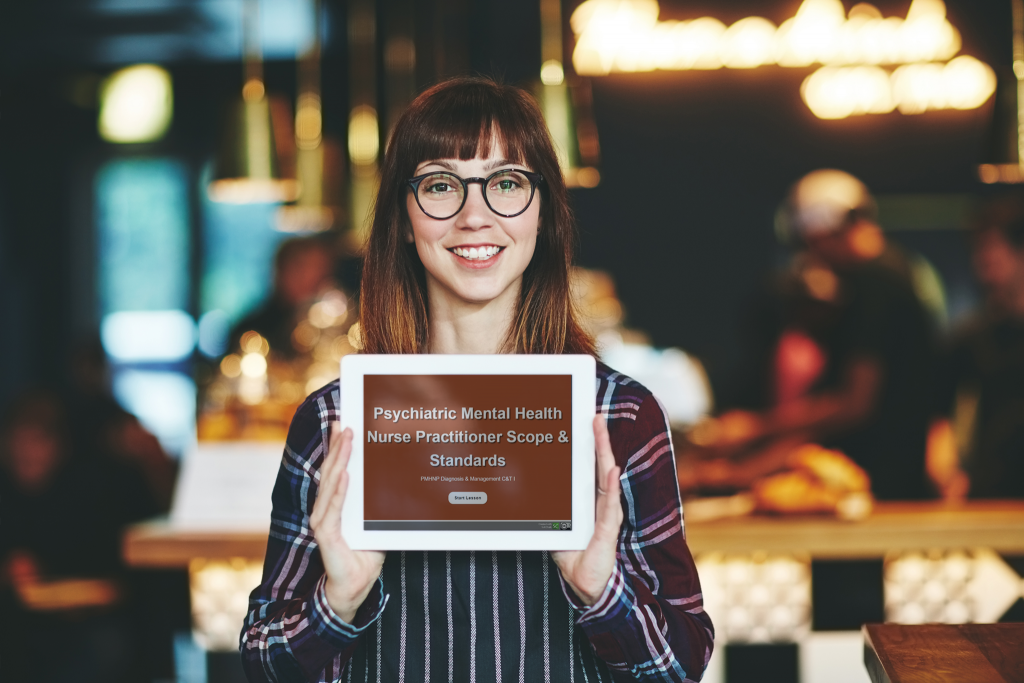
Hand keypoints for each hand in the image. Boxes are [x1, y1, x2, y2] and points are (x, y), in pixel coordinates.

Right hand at [309, 424, 385, 623]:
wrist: (353, 588)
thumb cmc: (364, 557)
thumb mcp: (375, 525)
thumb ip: (377, 506)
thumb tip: (396, 482)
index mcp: (335, 506)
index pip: (336, 472)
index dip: (338, 448)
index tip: (343, 425)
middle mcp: (326, 510)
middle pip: (331, 472)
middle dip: (338, 446)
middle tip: (345, 423)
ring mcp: (324, 522)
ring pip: (331, 485)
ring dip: (339, 460)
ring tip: (346, 439)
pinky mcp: (326, 536)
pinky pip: (333, 509)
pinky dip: (339, 491)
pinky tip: (346, 475)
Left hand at [551, 415, 622, 605]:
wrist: (586, 585)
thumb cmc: (574, 557)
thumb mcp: (556, 529)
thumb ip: (549, 512)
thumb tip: (527, 495)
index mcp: (589, 501)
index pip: (591, 468)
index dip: (592, 446)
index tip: (588, 423)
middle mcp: (600, 504)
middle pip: (599, 466)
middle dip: (598, 440)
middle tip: (595, 416)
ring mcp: (606, 515)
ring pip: (606, 478)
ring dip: (604, 453)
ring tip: (601, 430)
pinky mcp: (607, 531)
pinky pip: (610, 506)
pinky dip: (612, 488)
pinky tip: (613, 471)